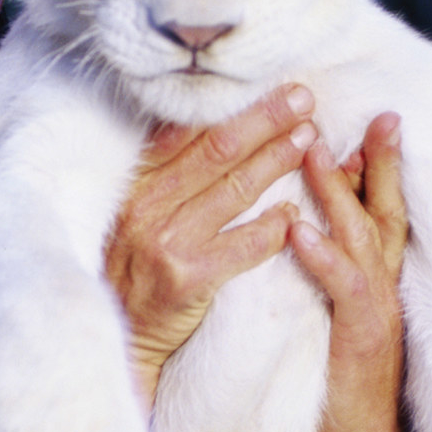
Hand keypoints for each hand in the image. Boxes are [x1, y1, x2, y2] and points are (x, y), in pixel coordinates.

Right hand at [108, 85, 317, 407]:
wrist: (121, 341)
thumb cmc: (135, 275)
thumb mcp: (134, 219)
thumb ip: (165, 179)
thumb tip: (207, 129)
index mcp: (136, 187)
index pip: (188, 134)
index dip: (236, 108)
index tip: (274, 90)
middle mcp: (147, 208)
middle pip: (216, 151)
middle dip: (265, 120)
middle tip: (305, 99)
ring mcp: (167, 243)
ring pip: (235, 190)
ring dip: (277, 160)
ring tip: (310, 139)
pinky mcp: (188, 279)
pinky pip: (244, 246)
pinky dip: (274, 226)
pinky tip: (296, 210)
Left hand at [289, 111, 409, 431]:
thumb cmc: (339, 382)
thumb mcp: (336, 316)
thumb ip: (330, 274)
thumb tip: (302, 228)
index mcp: (376, 277)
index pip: (378, 208)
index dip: (373, 164)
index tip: (362, 118)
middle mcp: (384, 285)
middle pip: (385, 209)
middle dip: (381, 160)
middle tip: (378, 113)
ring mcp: (377, 309)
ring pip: (365, 237)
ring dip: (340, 193)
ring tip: (317, 150)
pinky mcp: (362, 339)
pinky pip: (343, 288)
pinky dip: (322, 255)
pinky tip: (298, 229)